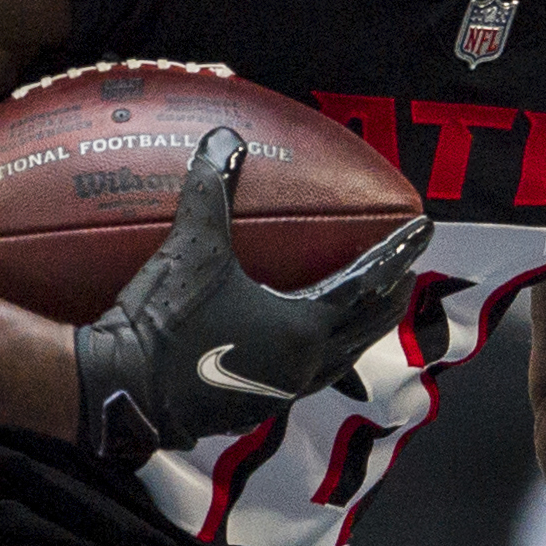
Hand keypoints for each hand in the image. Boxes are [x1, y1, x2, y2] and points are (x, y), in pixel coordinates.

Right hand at [76, 128, 433, 461]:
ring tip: (370, 308)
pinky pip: (306, 378)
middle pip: (366, 329)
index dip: (397, 253)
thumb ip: (212, 189)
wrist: (122, 390)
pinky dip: (324, 355)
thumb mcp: (192, 247)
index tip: (424, 231)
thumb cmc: (163, 320)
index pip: (366, 284)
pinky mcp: (251, 409)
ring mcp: (278, 394)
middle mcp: (302, 367)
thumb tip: (225, 136)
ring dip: (361, 331)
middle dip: (390, 297)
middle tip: (406, 270)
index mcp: (301, 329)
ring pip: (339, 361)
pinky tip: (307, 344)